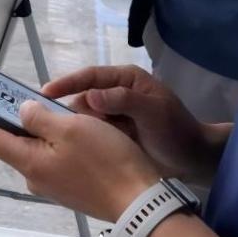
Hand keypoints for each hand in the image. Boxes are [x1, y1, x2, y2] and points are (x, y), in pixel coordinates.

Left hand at [0, 99, 159, 221]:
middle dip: (1, 117)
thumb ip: (40, 117)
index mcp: (27, 161)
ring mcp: (50, 184)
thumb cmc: (106, 161)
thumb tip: (21, 112)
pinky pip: (50, 158)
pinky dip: (50, 140)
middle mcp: (32, 176)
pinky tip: (66, 130)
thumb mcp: (72, 128)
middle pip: (8, 141)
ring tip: (42, 106)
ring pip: (32, 149)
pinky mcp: (68, 188)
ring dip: (32, 128)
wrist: (141, 204)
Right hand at [40, 65, 226, 183]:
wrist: (193, 160)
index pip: (90, 76)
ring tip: (58, 141)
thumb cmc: (176, 131)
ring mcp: (114, 116)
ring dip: (75, 128)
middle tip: (47, 125)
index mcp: (126, 80)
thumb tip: (89, 95)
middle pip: (83, 97)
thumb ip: (123, 101)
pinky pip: (92, 134)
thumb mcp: (153, 112)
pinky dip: (83, 140)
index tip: (44, 93)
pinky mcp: (113, 135)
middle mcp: (116, 94)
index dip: (67, 83)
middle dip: (68, 110)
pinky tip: (71, 150)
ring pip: (85, 118)